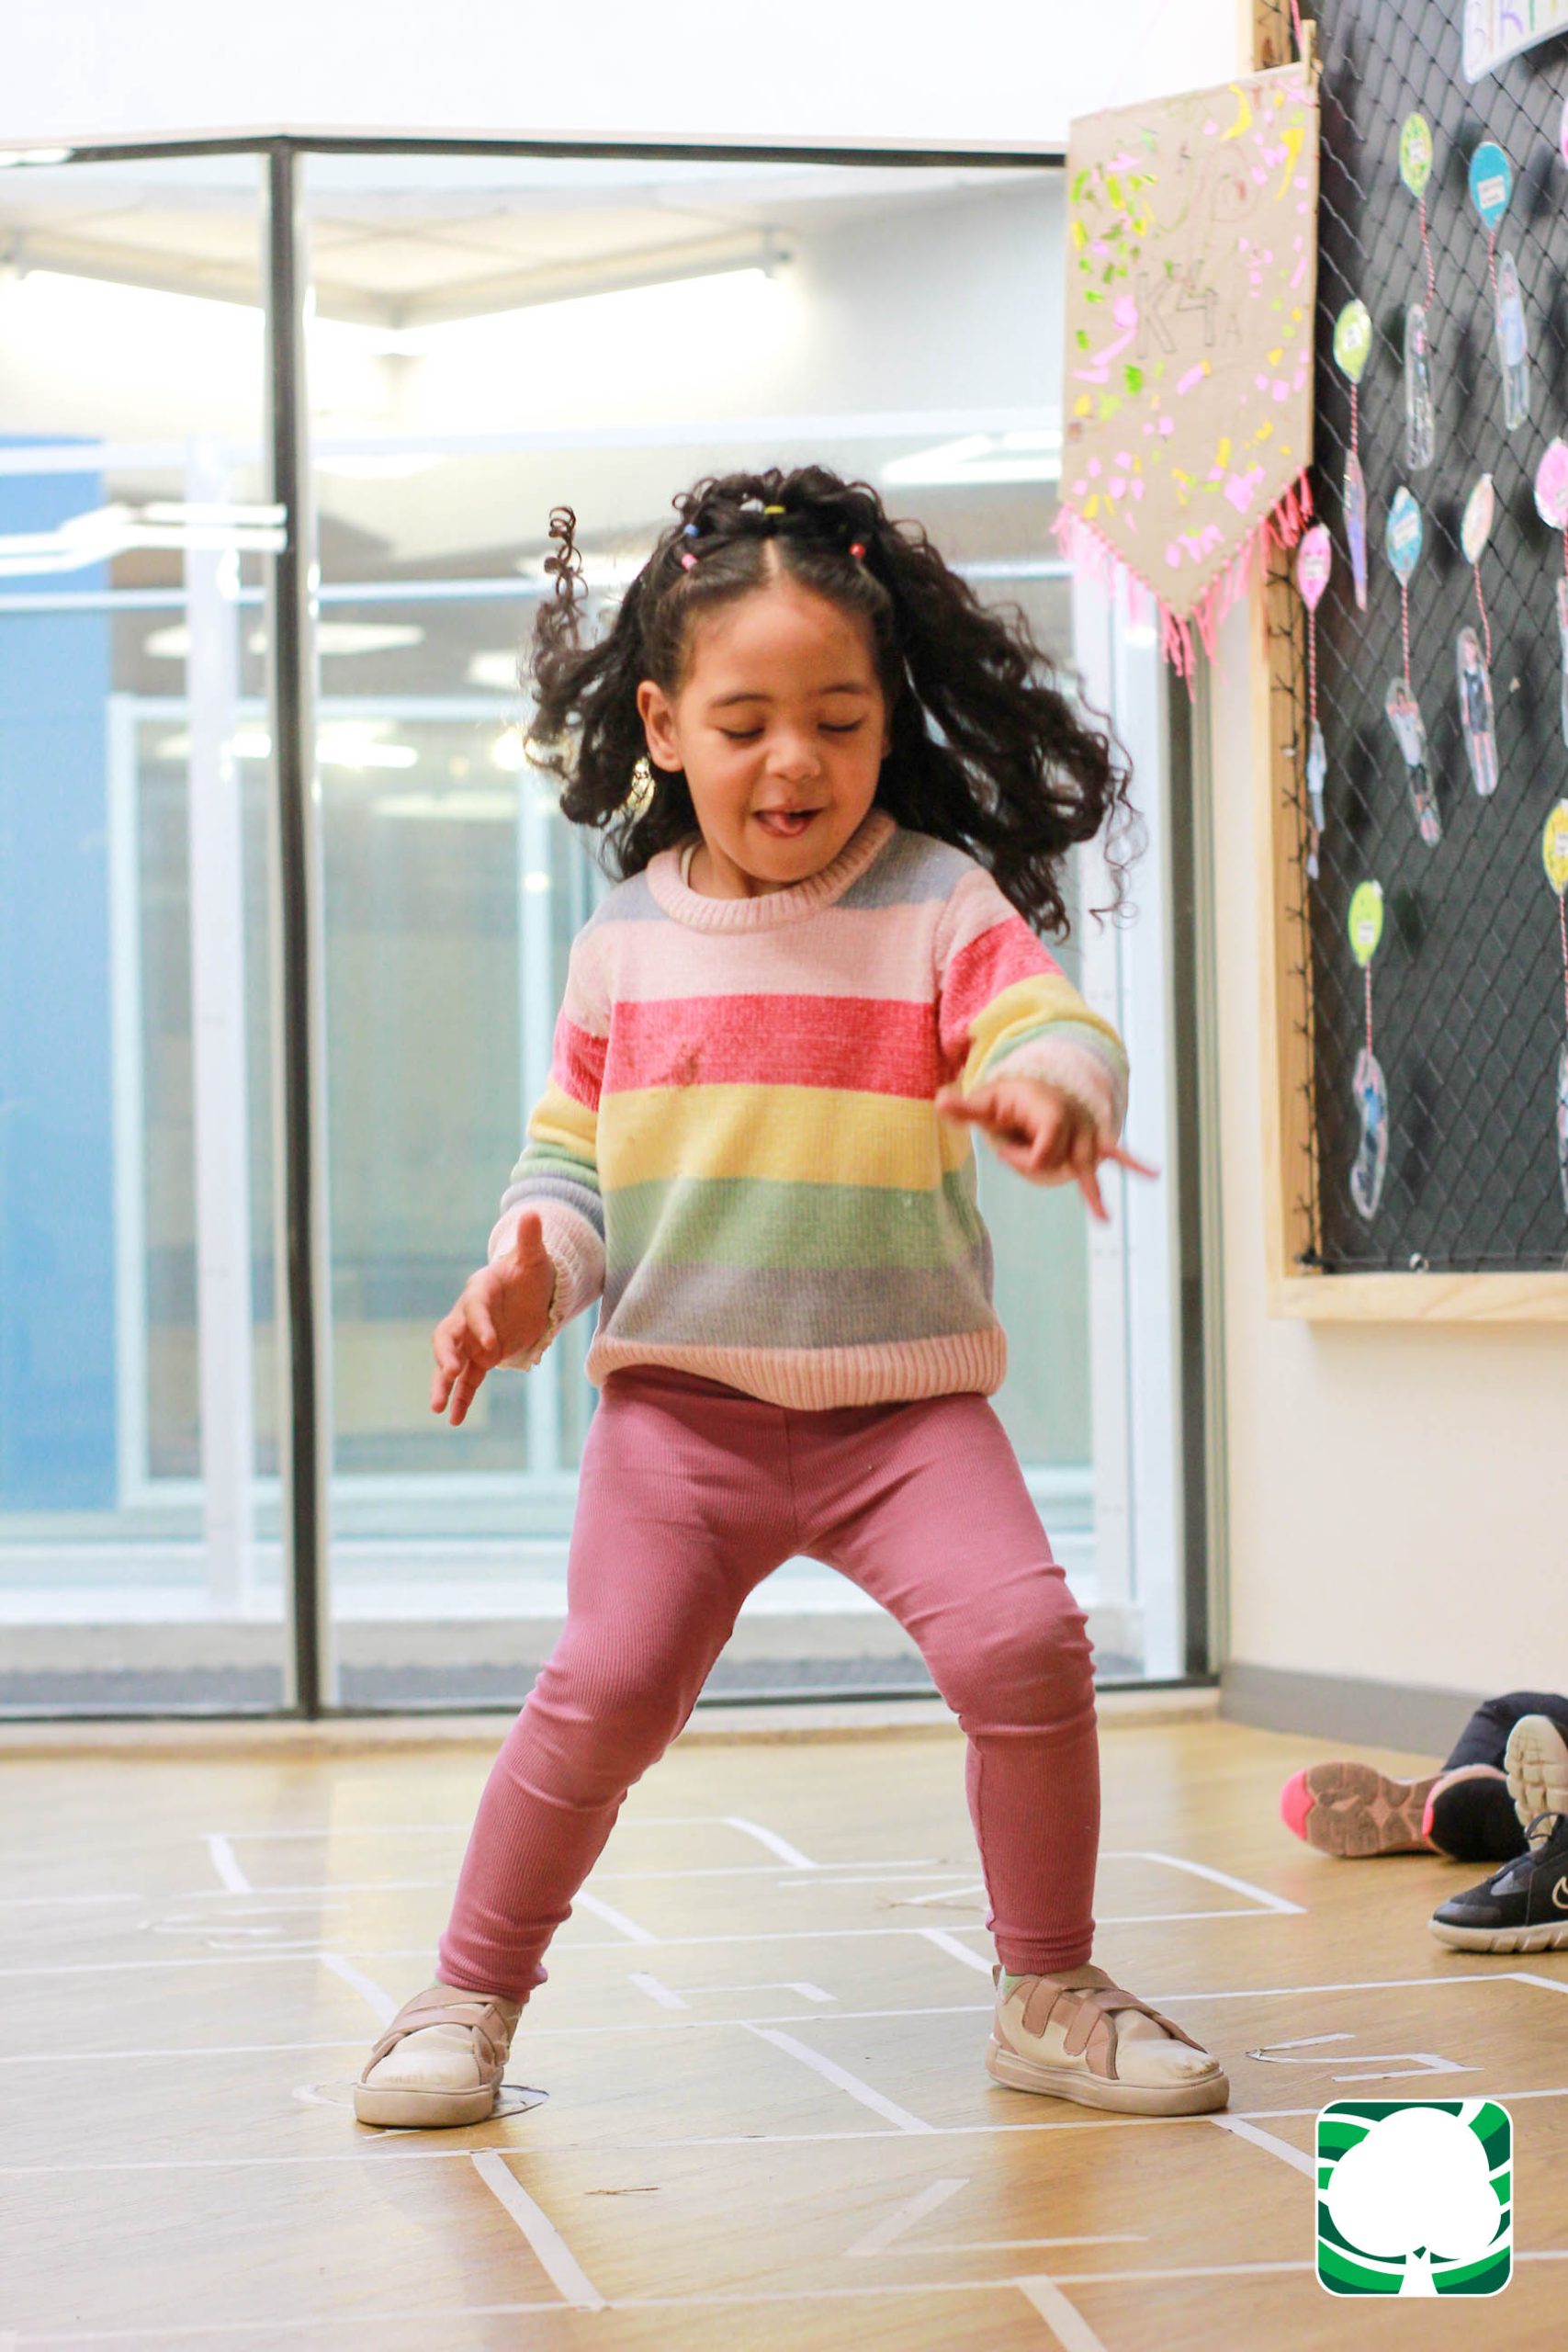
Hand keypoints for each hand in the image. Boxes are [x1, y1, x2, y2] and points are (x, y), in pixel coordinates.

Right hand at [430, 1208, 556, 1425]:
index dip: (480, 1325)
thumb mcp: (535, 1258)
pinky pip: (468, 1381)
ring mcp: (472, 1340)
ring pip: (451, 1362)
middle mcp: (469, 1317)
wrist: (529, 1292)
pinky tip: (455, 1420)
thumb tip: (534, 1212)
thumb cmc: (530, 1273)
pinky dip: (461, 1399)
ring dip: (444, 1382)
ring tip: (438, 1406)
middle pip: (448, 1335)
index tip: (490, 1343)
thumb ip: (530, 1240)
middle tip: (451, 1373)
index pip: (474, 1307)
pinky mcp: (480, 1358)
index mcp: (480, 1291)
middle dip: (447, 1354)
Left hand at [934, 1077, 1157, 1222]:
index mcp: (1050, 1114)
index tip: (1003, 1145)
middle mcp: (1074, 1123)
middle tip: (1013, 1147)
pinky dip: (1133, 1163)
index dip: (1018, 1158)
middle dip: (1031, 1164)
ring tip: (1103, 1219)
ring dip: (1092, 1192)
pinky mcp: (1095, 1139)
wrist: (1040, 1084)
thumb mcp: (987, 1102)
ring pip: (1083, 1167)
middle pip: (1058, 1165)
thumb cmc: (1010, 1098)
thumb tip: (939, 1102)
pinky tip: (1153, 1174)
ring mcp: (1087, 1132)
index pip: (1040, 1156)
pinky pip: (1116, 1150)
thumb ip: (965, 1108)